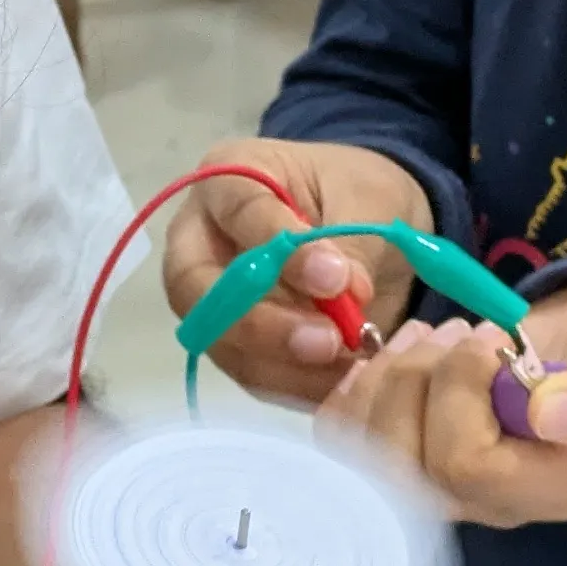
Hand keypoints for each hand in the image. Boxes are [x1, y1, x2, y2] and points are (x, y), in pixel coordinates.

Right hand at [160, 138, 432, 404]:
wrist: (367, 225)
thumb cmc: (356, 193)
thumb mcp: (365, 200)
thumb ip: (349, 242)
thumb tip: (345, 293)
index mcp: (227, 179)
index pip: (235, 212)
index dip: (275, 246)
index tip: (334, 278)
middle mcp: (200, 240)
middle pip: (198, 289)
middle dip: (261, 323)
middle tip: (328, 340)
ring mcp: (210, 298)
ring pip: (220, 341)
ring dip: (284, 364)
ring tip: (349, 365)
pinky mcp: (233, 342)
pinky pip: (250, 373)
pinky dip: (295, 386)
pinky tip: (341, 383)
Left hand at [329, 271, 566, 526]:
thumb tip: (553, 416)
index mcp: (545, 491)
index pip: (462, 466)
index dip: (457, 393)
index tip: (492, 341)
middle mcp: (487, 502)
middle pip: (401, 469)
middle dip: (410, 382)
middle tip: (456, 331)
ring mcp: (447, 480)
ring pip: (365, 456)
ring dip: (382, 380)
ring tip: (430, 335)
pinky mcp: (418, 450)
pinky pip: (352, 443)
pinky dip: (355, 391)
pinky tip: (384, 354)